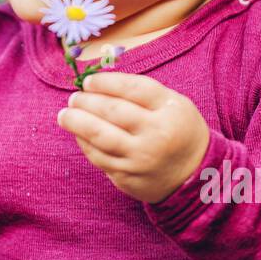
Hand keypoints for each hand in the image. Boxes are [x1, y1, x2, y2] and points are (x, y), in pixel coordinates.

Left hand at [56, 71, 210, 204]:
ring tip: (65, 115)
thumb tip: (98, 83)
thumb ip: (141, 92)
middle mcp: (156, 135)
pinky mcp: (128, 178)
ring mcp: (141, 159)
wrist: (195, 176)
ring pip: (100, 137)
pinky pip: (99, 158)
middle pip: (112, 112)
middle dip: (86, 102)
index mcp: (170, 111)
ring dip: (76, 123)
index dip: (105, 82)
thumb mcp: (173, 104)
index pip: (132, 89)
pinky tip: (78, 134)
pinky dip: (85, 143)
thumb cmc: (178, 130)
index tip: (88, 81)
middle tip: (73, 98)